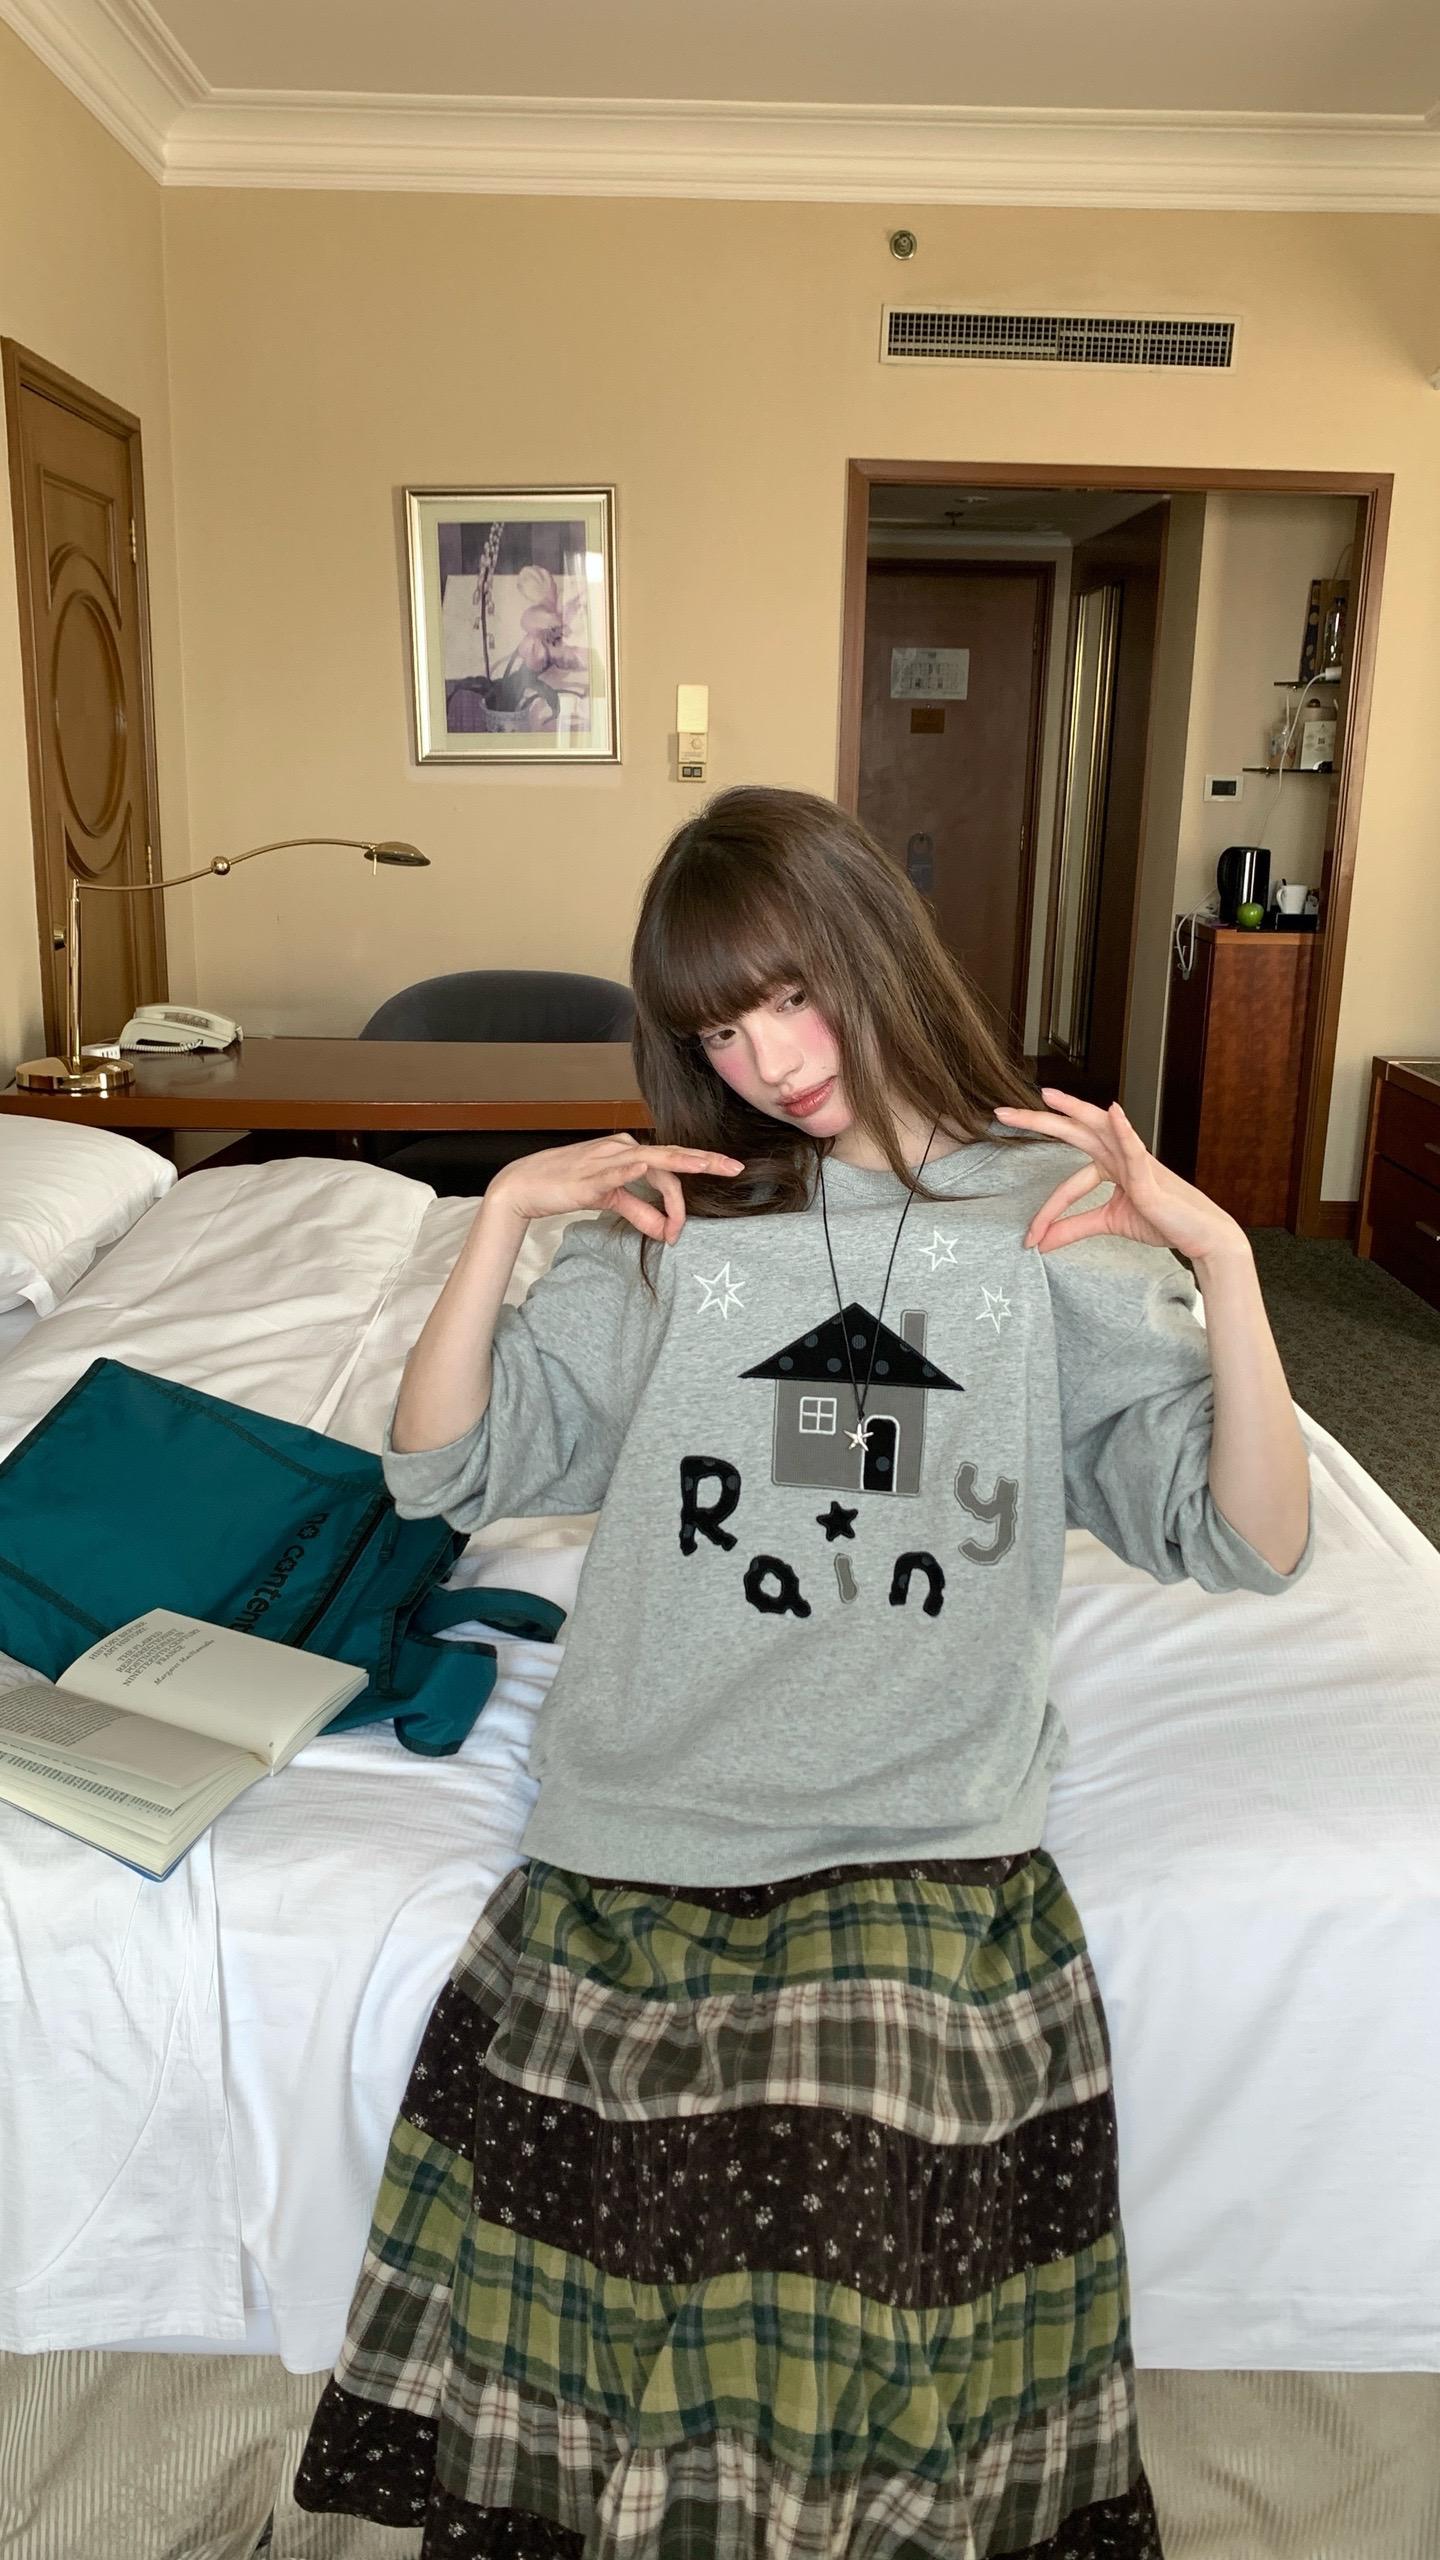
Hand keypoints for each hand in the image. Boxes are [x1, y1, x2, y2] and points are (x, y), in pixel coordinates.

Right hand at [487, 1134, 743, 1243]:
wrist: (524, 1185)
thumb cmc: (565, 1187)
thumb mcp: (609, 1200)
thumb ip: (639, 1212)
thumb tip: (667, 1232)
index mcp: (626, 1151)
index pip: (667, 1169)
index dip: (682, 1198)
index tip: (684, 1226)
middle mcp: (620, 1148)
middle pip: (669, 1158)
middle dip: (705, 1162)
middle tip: (735, 1168)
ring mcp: (604, 1158)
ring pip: (650, 1160)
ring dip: (678, 1171)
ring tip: (706, 1167)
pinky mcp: (588, 1174)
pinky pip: (616, 1170)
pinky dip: (632, 1169)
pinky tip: (645, 1166)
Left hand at [993, 1089, 1245, 1261]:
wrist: (1200, 1236)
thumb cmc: (1162, 1220)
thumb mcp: (1108, 1224)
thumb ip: (1074, 1227)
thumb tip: (1040, 1242)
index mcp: (1110, 1165)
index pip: (1067, 1183)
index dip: (1047, 1212)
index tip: (1030, 1237)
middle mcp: (1119, 1155)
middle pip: (1073, 1132)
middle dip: (1037, 1121)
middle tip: (1001, 1113)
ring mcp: (1135, 1161)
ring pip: (1098, 1129)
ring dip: (1072, 1110)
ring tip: (1046, 1095)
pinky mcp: (1150, 1174)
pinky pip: (1135, 1147)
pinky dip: (1123, 1128)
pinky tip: (1112, 1112)